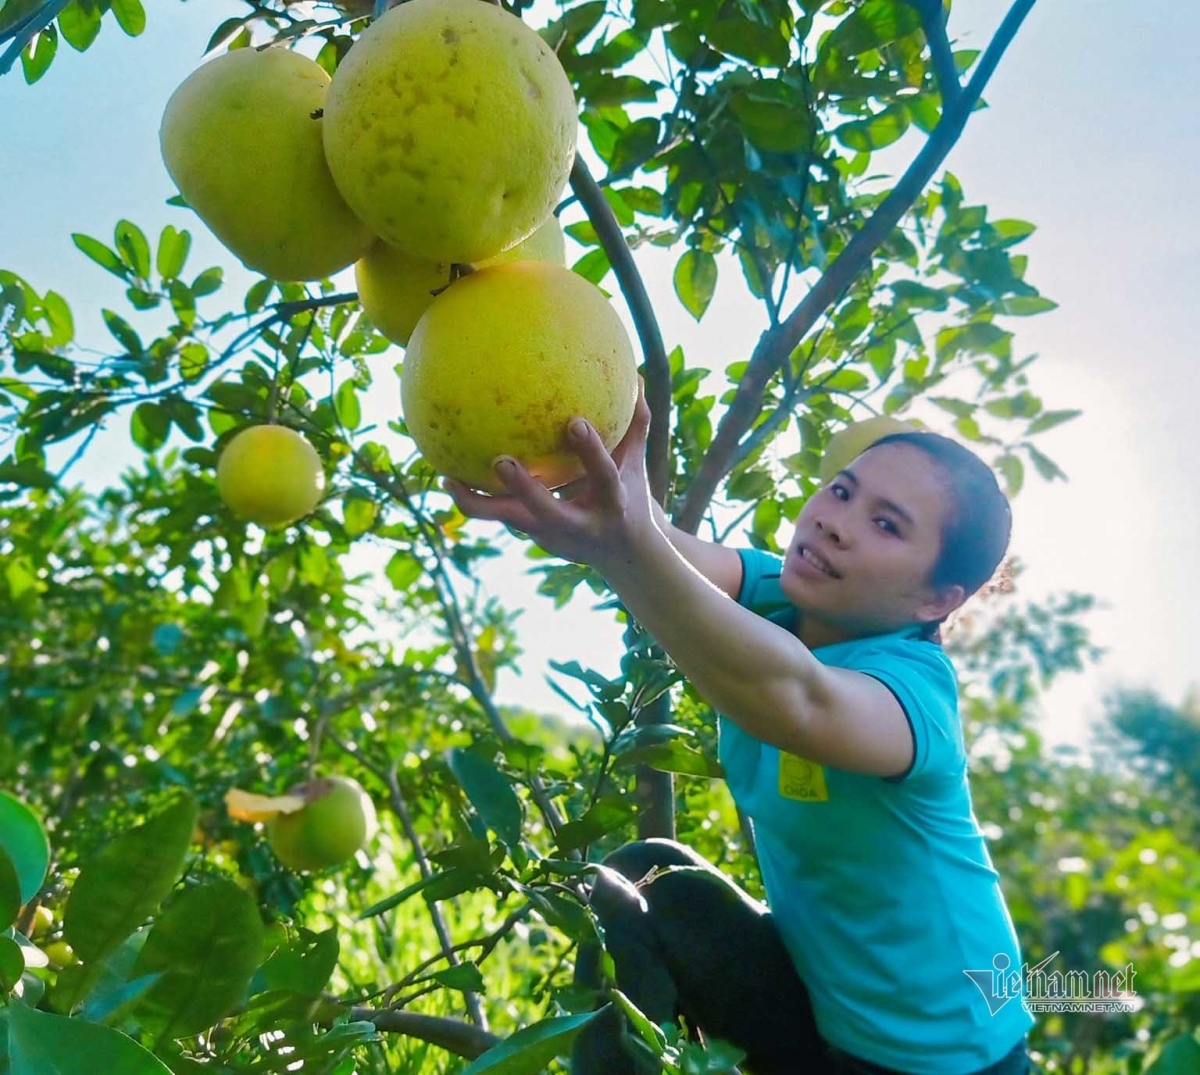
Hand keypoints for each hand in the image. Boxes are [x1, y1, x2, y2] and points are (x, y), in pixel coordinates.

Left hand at [443, 375, 655, 568]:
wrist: (622, 555)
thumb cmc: (629, 496)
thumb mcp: (635, 465)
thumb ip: (634, 424)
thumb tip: (634, 377)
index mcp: (610, 503)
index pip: (603, 476)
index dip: (590, 451)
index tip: (575, 423)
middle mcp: (578, 525)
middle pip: (546, 510)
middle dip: (524, 489)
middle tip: (500, 460)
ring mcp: (551, 535)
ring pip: (509, 520)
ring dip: (476, 503)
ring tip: (448, 478)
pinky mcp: (532, 536)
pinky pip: (498, 516)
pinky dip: (472, 499)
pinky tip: (447, 476)